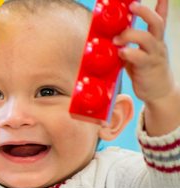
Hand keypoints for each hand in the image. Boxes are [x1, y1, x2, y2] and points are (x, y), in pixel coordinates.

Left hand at [117, 0, 179, 135]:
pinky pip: (140, 57)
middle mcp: (157, 44)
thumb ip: (129, 44)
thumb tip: (112, 36)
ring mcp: (154, 55)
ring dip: (130, 35)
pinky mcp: (148, 67)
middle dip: (144, 12)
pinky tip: (121, 53)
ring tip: (117, 39)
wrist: (160, 91)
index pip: (160, 18)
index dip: (162, 6)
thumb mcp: (139, 53)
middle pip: (156, 22)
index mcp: (155, 39)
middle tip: (132, 6)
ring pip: (147, 38)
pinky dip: (129, 53)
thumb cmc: (146, 71)